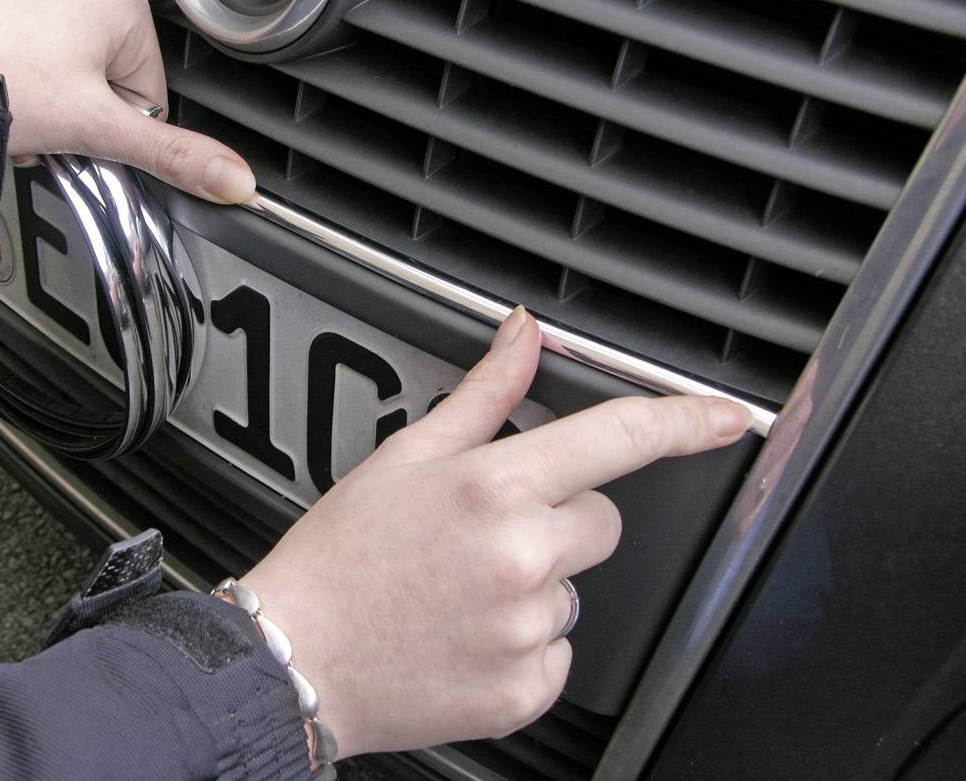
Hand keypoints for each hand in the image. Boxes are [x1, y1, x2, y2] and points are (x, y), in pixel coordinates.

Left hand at [0, 0, 255, 202]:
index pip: (149, 94)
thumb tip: (234, 178)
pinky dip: (18, 85)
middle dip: (79, 120)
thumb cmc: (1, 82)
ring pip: (68, 77)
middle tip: (49, 126)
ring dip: (47, 108)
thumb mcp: (100, 130)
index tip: (87, 134)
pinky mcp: (3, 3)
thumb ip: (171, 155)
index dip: (118, 130)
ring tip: (20, 111)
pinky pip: (30, 58)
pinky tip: (1, 94)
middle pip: (108, 86)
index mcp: (122, 6)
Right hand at [240, 307, 751, 756]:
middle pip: (604, 521)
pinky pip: (560, 650)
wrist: (298, 657)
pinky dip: (525, 642)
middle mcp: (521, 556)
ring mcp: (526, 629)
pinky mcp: (526, 688)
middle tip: (491, 531)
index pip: (617, 439)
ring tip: (464, 587)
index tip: (726, 419)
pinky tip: (469, 630)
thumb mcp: (407, 456)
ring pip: (577, 589)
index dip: (684, 422)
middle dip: (563, 517)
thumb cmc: (342, 556)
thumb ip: (486, 393)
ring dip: (538, 583)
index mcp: (493, 487)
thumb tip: (524, 335)